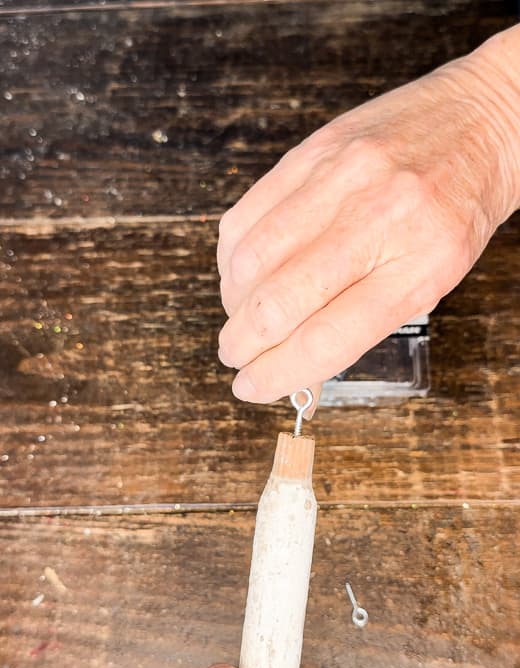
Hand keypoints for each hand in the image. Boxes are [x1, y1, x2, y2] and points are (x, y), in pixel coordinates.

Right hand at [217, 27, 519, 403]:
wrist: (481, 116)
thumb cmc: (460, 206)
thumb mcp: (434, 274)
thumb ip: (366, 315)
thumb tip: (298, 359)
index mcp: (420, 266)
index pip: (327, 339)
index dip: (277, 372)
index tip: (251, 386)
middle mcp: (377, 219)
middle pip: (279, 303)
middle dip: (242, 343)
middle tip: (236, 355)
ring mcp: (341, 178)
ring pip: (252, 259)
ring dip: (233, 302)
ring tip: (241, 314)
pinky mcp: (314, 150)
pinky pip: (247, 213)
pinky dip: (232, 256)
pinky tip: (243, 271)